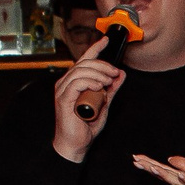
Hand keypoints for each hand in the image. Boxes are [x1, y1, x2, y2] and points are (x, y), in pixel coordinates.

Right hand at [51, 37, 125, 162]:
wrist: (76, 144)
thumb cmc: (85, 126)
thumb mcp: (104, 104)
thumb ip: (112, 90)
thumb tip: (121, 76)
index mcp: (74, 82)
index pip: (84, 61)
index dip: (95, 48)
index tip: (106, 40)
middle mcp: (66, 83)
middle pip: (84, 63)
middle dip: (102, 64)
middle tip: (115, 73)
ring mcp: (63, 91)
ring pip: (80, 71)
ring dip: (98, 73)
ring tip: (109, 81)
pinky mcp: (64, 99)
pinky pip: (76, 83)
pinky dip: (90, 82)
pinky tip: (100, 86)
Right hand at [135, 153, 184, 184]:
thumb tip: (170, 159)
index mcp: (184, 181)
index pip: (164, 171)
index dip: (150, 164)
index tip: (136, 158)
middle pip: (166, 176)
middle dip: (151, 168)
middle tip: (136, 161)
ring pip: (178, 181)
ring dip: (165, 175)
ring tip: (152, 167)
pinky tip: (181, 175)